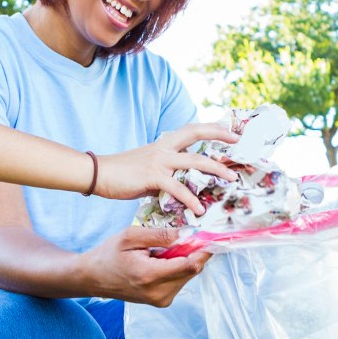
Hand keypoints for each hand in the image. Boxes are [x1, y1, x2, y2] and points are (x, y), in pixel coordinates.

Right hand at [81, 226, 208, 306]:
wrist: (93, 278)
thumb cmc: (109, 254)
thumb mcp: (131, 236)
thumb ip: (161, 235)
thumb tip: (188, 233)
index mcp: (150, 276)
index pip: (190, 264)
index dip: (204, 249)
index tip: (210, 235)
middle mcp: (159, 293)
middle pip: (193, 270)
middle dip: (194, 251)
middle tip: (185, 235)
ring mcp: (161, 300)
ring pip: (188, 275)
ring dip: (185, 259)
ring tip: (164, 249)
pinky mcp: (162, 302)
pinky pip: (180, 280)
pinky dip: (177, 267)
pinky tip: (161, 260)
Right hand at [94, 123, 237, 213]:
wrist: (98, 174)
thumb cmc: (122, 174)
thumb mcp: (149, 168)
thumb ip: (167, 173)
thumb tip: (181, 187)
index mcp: (163, 144)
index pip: (192, 129)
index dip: (212, 128)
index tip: (230, 132)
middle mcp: (164, 148)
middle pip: (197, 133)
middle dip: (220, 136)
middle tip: (239, 143)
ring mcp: (159, 160)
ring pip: (195, 160)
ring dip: (216, 169)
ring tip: (232, 180)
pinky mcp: (153, 176)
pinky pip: (178, 188)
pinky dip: (191, 199)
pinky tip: (199, 209)